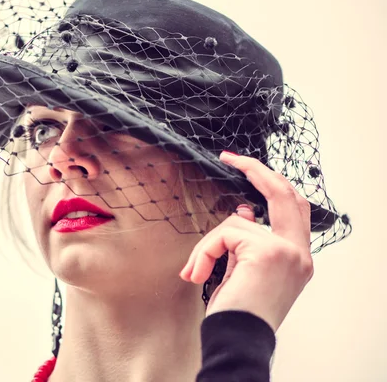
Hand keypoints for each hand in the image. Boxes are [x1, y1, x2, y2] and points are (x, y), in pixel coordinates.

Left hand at [179, 151, 313, 331]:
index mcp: (297, 257)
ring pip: (236, 222)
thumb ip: (248, 241)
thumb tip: (241, 211)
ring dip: (209, 245)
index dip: (273, 183)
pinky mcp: (268, 252)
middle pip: (285, 193)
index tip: (247, 167)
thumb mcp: (245, 271)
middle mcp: (299, 253)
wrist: (237, 340)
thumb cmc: (238, 313)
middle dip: (256, 170)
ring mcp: (287, 251)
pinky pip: (224, 234)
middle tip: (231, 158)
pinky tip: (200, 273)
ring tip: (199, 270)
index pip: (294, 208)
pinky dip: (204, 252)